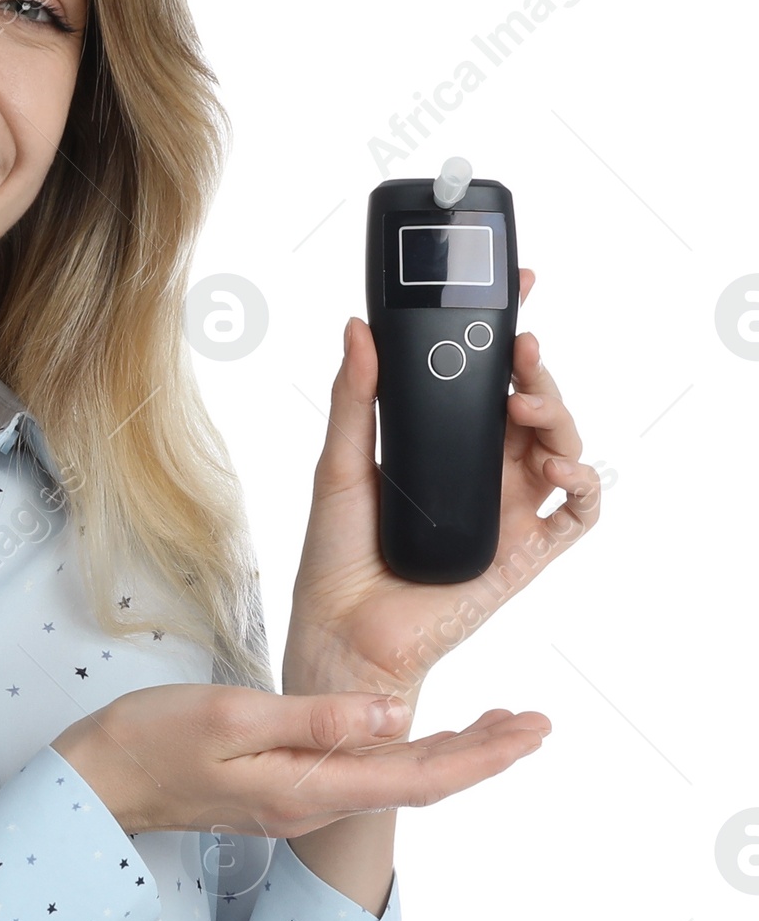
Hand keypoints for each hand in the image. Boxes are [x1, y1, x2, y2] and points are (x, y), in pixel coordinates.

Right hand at [51, 683, 548, 838]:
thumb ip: (317, 717)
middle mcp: (313, 803)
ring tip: (500, 725)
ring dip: (453, 753)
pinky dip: (409, 752)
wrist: (97, 781)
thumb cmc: (150, 742)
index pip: (418, 775)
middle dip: (485, 755)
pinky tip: (420, 734)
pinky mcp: (283, 787)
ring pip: (397, 780)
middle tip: (538, 724)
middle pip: (419, 783)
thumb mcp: (233, 714)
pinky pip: (365, 775)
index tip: (530, 731)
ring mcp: (298, 798)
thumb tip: (397, 713)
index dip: (482, 755)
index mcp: (308, 787)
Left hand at [283, 270, 602, 698]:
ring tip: (528, 406)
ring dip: (559, 416)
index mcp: (443, 446)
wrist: (341, 630)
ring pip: (562, 448)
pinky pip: (577, 514)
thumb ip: (355, 396)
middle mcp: (483, 473)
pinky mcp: (524, 553)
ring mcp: (508, 511)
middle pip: (533, 406)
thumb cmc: (337, 555)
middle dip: (536, 371)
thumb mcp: (339, 463)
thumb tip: (359, 328)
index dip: (510, 337)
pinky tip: (561, 468)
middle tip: (521, 350)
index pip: (487, 381)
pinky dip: (584, 484)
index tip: (521, 289)